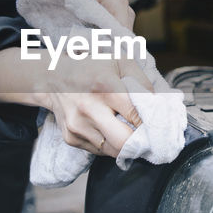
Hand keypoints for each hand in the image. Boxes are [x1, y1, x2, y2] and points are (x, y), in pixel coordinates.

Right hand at [0, 46, 151, 156]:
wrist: (51, 76)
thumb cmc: (91, 67)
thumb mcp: (120, 62)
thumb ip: (143, 82)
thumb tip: (160, 106)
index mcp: (104, 87)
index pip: (137, 117)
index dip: (151, 125)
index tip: (160, 127)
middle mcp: (89, 109)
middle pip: (125, 142)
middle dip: (142, 144)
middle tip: (151, 140)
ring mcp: (77, 126)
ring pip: (113, 150)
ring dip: (126, 145)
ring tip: (130, 133)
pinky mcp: (70, 138)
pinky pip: (99, 151)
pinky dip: (110, 144)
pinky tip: (109, 130)